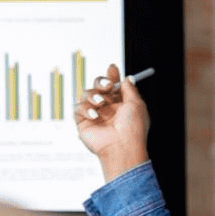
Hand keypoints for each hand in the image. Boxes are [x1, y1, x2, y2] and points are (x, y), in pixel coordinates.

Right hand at [74, 63, 151, 181]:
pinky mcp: (83, 123)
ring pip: (86, 95)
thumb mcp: (137, 104)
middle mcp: (107, 108)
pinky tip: (94, 116)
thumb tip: (127, 77)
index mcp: (120, 103)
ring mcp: (95, 115)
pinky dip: (85, 109)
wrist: (122, 146)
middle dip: (100, 82)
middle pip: (97, 87)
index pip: (113, 85)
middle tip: (106, 86)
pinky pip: (78, 109)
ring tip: (100, 104)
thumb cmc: (132, 128)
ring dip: (92, 96)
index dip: (111, 76)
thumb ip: (129, 88)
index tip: (112, 68)